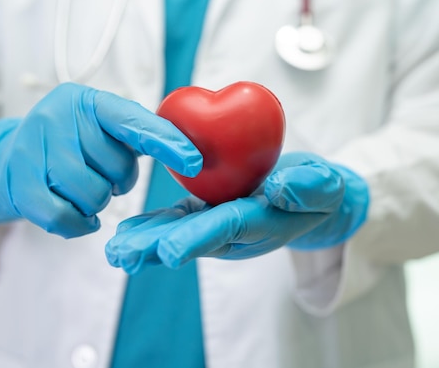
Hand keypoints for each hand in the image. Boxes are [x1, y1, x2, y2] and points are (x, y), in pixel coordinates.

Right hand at [0, 83, 202, 237]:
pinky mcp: (18, 183)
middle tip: (101, 173)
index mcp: (87, 100)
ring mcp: (33, 148)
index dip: (166, 143)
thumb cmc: (71, 145)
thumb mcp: (101, 128)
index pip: (134, 122)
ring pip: (93, 194)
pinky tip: (78, 214)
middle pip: (116, 167)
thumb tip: (188, 152)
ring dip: (97, 201)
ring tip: (84, 189)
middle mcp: (57, 117)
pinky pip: (65, 216)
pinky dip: (79, 223)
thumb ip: (136, 133)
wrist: (7, 160)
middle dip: (118, 179)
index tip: (193, 162)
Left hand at [105, 152, 367, 273]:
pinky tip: (126, 231)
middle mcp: (235, 231)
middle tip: (123, 255)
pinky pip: (179, 221)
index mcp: (260, 222)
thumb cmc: (319, 190)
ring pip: (180, 233)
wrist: (309, 198)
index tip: (167, 252)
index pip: (225, 229)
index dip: (196, 238)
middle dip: (157, 247)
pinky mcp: (210, 214)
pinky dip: (153, 226)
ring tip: (115, 250)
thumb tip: (280, 188)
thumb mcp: (324, 184)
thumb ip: (308, 186)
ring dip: (146, 241)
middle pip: (193, 238)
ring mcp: (219, 225)